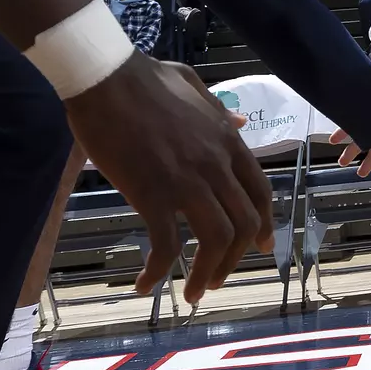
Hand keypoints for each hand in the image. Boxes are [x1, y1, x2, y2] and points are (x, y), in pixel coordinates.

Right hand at [66, 56, 272, 304]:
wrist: (105, 77)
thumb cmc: (143, 77)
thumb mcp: (195, 87)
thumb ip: (219, 111)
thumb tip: (239, 123)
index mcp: (227, 142)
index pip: (260, 193)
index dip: (265, 225)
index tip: (260, 247)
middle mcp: (216, 165)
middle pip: (244, 224)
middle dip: (235, 259)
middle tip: (217, 278)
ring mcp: (186, 181)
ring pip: (216, 240)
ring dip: (207, 273)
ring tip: (193, 293)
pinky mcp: (151, 193)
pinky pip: (165, 245)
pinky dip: (159, 272)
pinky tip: (145, 286)